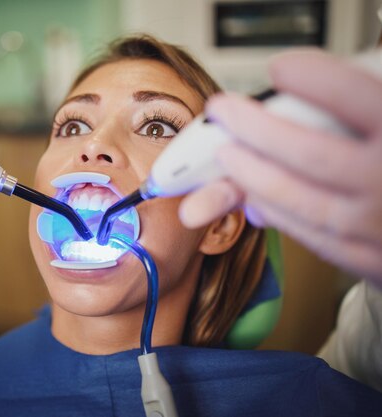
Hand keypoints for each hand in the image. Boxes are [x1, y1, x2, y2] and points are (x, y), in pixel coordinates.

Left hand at [179, 49, 381, 284]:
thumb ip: (368, 99)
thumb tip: (310, 88)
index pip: (353, 96)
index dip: (312, 79)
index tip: (281, 68)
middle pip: (310, 153)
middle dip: (255, 129)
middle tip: (222, 110)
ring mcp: (378, 224)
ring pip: (301, 200)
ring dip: (253, 175)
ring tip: (226, 153)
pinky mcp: (371, 258)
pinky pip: (313, 235)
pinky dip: (277, 212)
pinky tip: (255, 194)